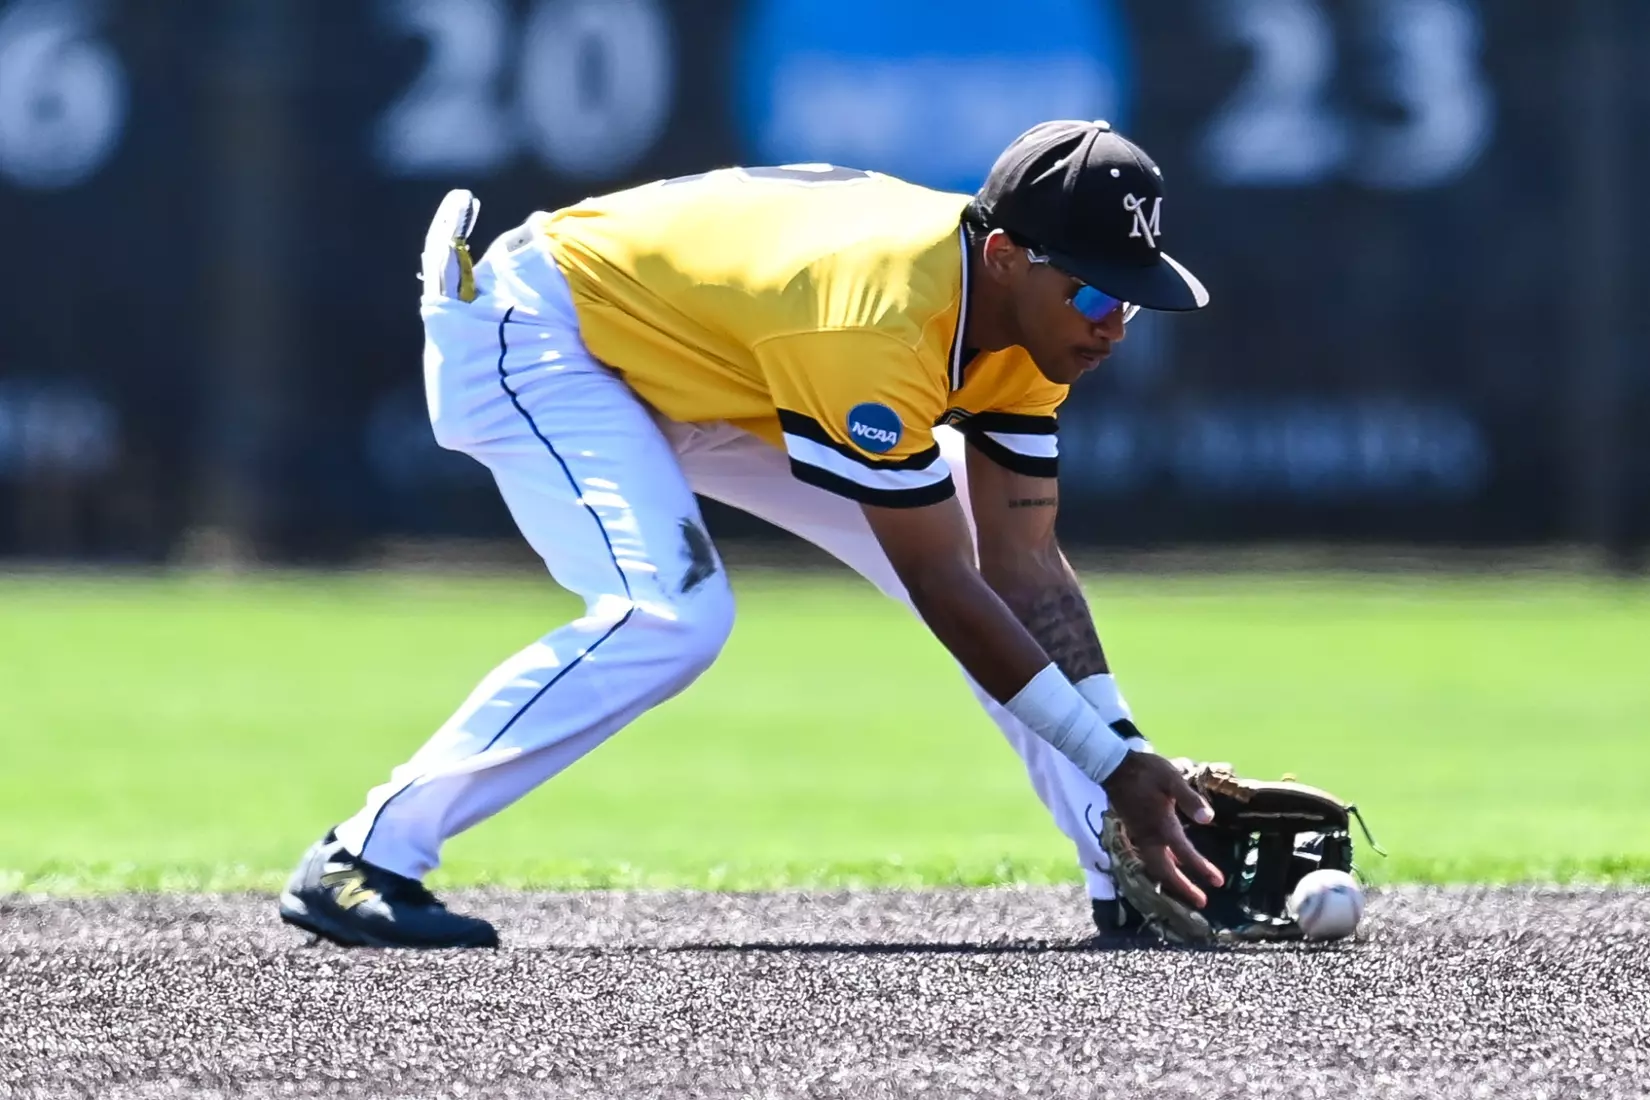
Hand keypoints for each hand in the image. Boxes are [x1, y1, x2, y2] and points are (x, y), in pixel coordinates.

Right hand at [1101, 751, 1225, 907]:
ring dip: (1172, 882)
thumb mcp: (1171, 778)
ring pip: (1155, 867)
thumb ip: (1190, 799)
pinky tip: (1172, 866)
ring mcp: (1140, 835)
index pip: (1184, 853)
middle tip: (1200, 903)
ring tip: (1188, 892)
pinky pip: (1150, 858)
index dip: (1201, 869)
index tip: (1218, 882)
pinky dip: (1163, 868)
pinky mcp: (1135, 831)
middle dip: (1182, 888)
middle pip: (1164, 871)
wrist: (1114, 766)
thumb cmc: (1145, 770)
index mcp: (1161, 825)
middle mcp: (1149, 836)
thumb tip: (1208, 819)